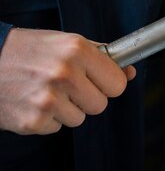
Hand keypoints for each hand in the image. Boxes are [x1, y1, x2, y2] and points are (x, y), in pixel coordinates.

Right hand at [0, 28, 134, 134]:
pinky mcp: (33, 120)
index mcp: (76, 51)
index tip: (99, 81)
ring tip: (45, 91)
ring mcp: (48, 99)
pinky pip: (56, 128)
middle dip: (87, 98)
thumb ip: (101, 56)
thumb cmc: (28, 50)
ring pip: (79, 119)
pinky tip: (32, 101)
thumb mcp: (66, 42)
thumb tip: (129, 72)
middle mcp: (64, 74)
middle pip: (100, 105)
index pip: (117, 83)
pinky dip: (46, 118)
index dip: (109, 84)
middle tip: (67, 86)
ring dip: (66, 109)